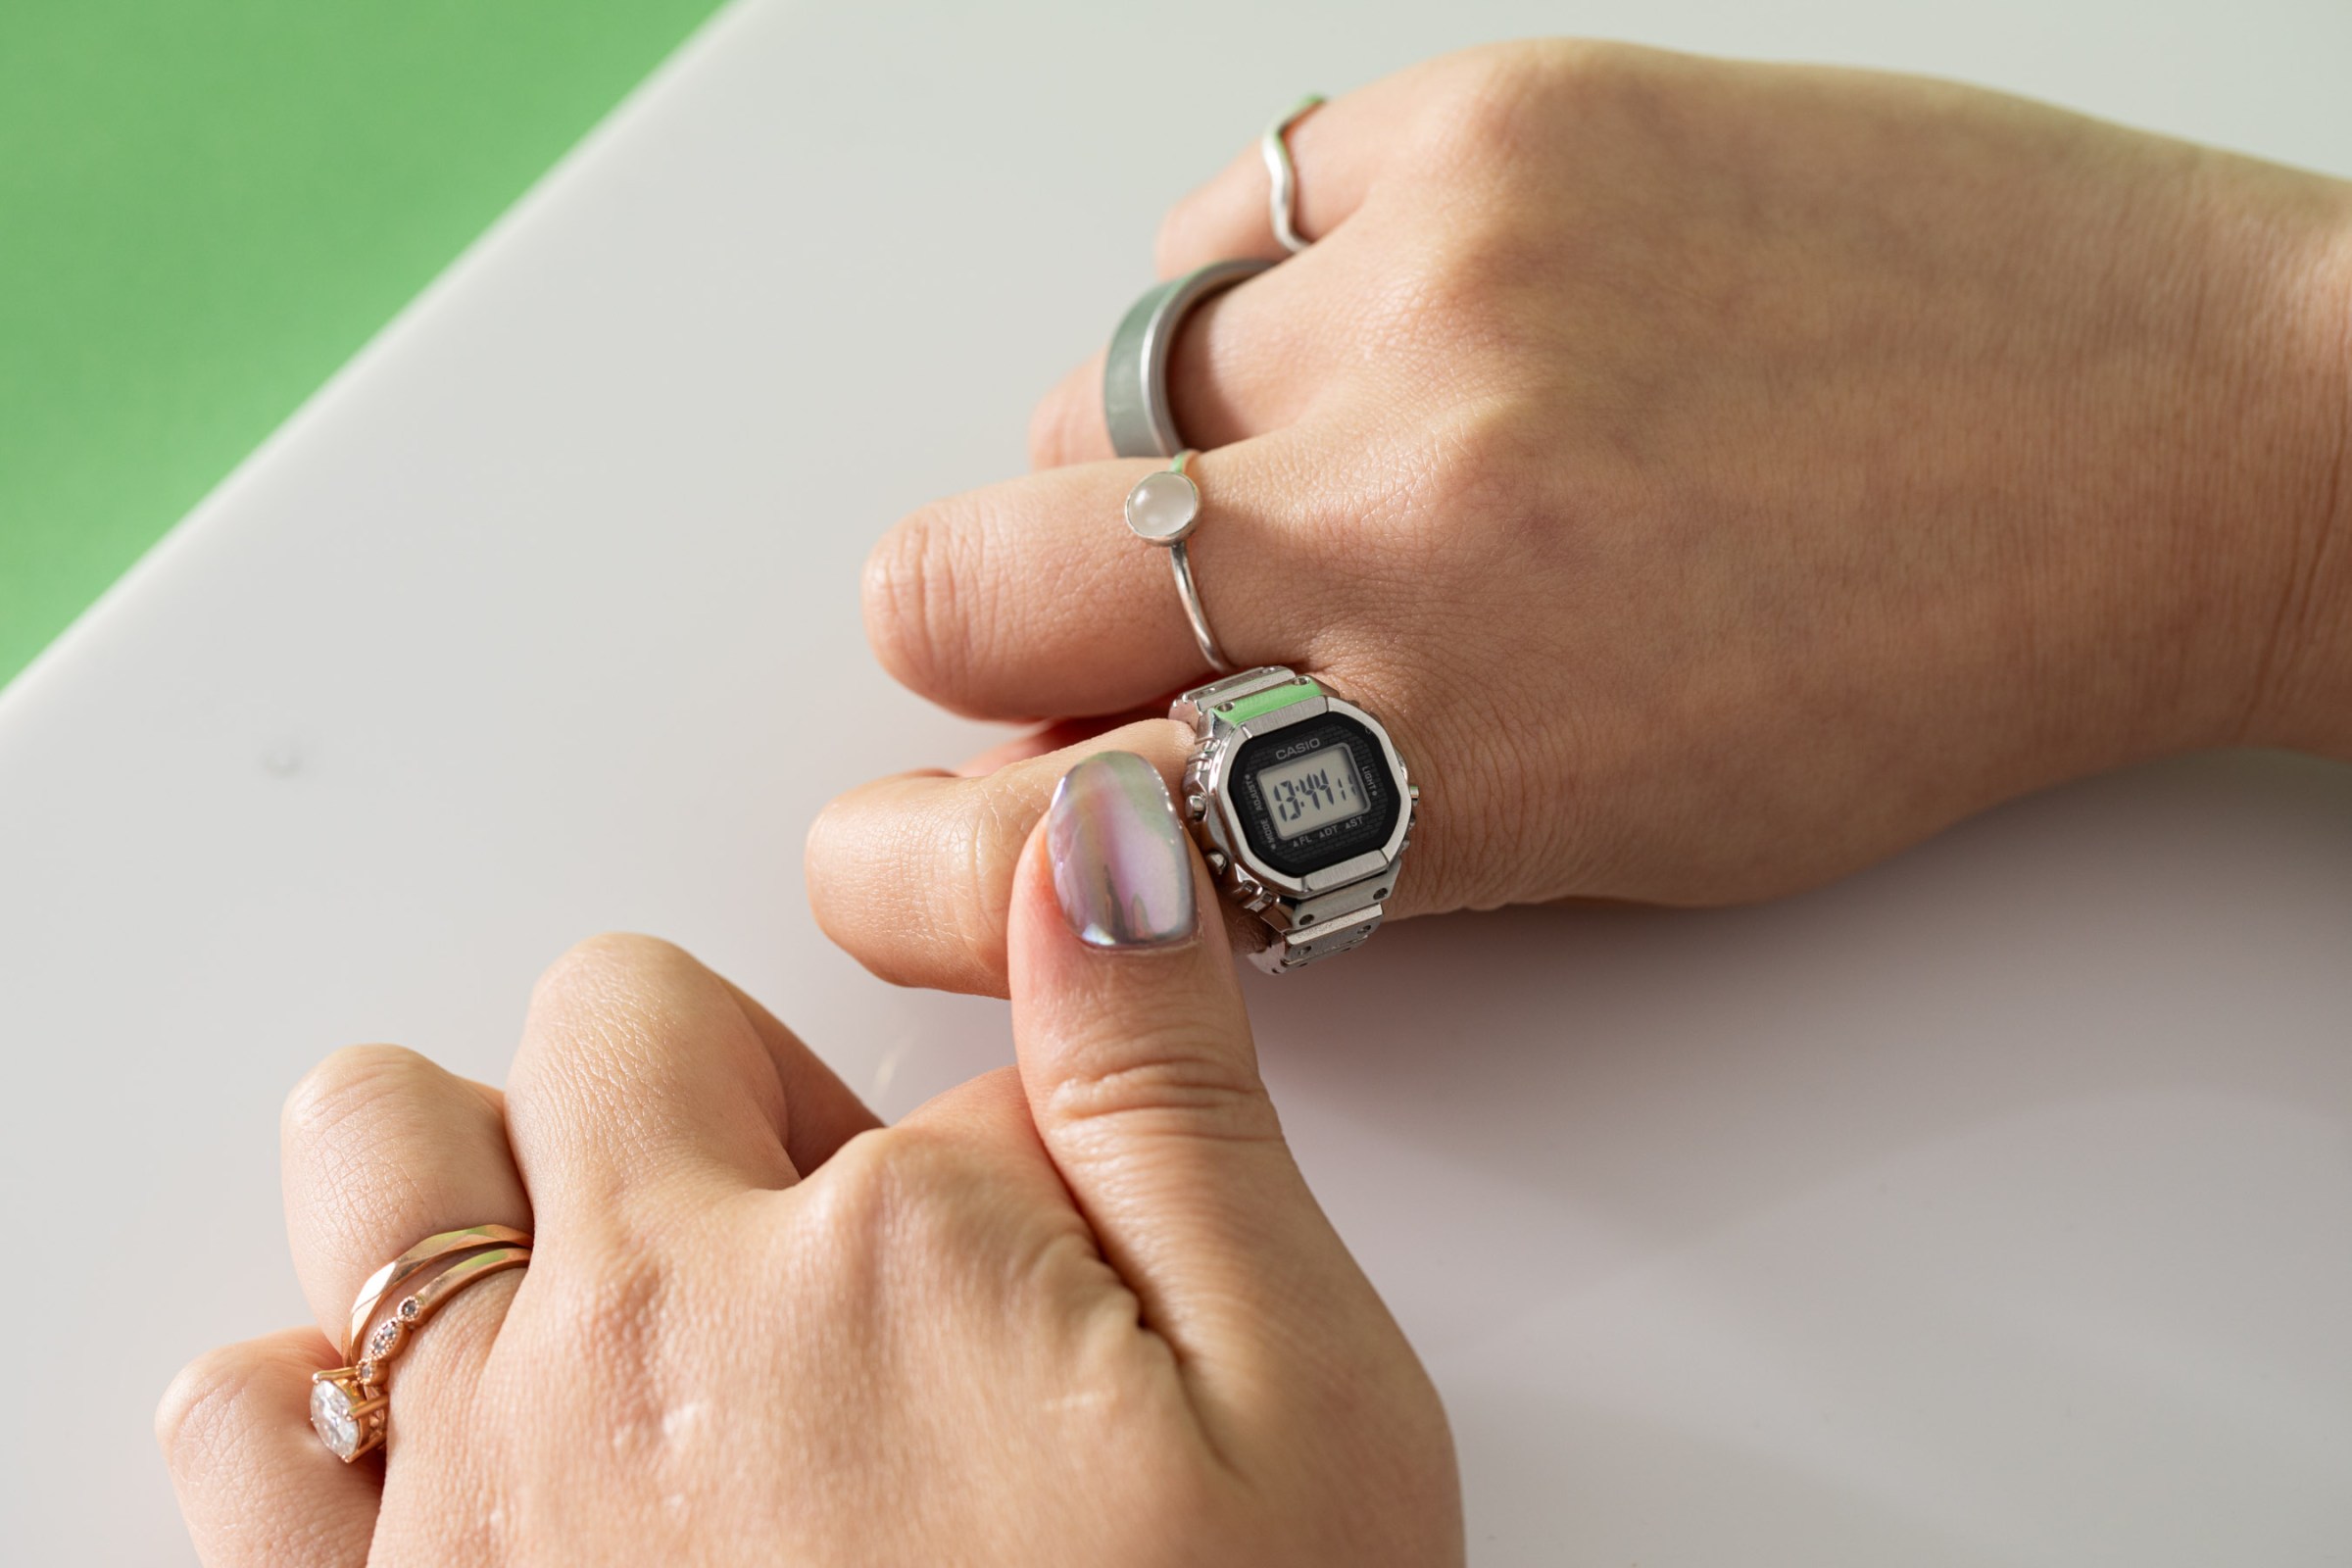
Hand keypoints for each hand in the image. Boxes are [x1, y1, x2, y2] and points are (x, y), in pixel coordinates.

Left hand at [157, 754, 1459, 1565]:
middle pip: (589, 1044)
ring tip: (632, 1298)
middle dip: (709, 1103)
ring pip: (382, 1174)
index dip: (974, 1144)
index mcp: (869, 1251)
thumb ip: (1167, 1090)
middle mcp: (633, 1340)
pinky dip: (325, 1392)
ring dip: (489, 1184)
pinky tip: (460, 1446)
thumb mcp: (1294, 1399)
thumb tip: (1094, 839)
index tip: (1025, 1246)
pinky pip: (250, 1430)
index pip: (875, 1054)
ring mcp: (480, 1494)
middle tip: (839, 1264)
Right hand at [812, 40, 2351, 995]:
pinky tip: (1379, 333)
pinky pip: (1217, 230)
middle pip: (962, 577)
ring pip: (1094, 392)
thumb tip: (1113, 765)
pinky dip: (1253, 305)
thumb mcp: (1595, 836)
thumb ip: (1326, 810)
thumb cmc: (1925, 665)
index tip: (882, 846)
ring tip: (1323, 455)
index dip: (902, 862)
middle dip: (977, 630)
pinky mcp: (1478, 125)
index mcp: (1435, 765)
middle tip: (1055, 623)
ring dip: (1158, 457)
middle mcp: (1398, 531)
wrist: (2175, 435)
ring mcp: (1428, 303)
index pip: (1025, 839)